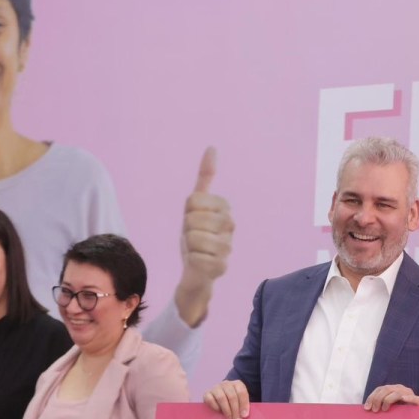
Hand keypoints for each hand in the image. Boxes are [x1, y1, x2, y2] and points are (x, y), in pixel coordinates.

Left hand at [175, 147, 234, 326]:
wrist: (195, 271)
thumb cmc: (195, 236)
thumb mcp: (194, 206)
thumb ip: (205, 178)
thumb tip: (212, 148)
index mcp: (225, 209)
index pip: (195, 199)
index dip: (188, 211)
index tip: (193, 220)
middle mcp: (231, 226)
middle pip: (193, 218)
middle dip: (187, 229)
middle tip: (193, 238)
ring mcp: (228, 247)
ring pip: (194, 237)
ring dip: (188, 246)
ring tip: (196, 250)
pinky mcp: (221, 267)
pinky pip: (196, 256)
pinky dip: (192, 260)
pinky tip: (199, 263)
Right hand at [204, 379, 249, 418]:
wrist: (218, 398)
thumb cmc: (232, 402)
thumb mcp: (240, 402)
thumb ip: (243, 407)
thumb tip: (244, 416)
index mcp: (237, 384)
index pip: (241, 392)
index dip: (244, 404)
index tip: (244, 415)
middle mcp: (226, 384)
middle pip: (232, 396)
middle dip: (235, 410)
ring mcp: (216, 388)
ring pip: (221, 398)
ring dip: (227, 411)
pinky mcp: (207, 393)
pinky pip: (210, 400)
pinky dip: (215, 407)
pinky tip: (219, 412)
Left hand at [364, 384, 418, 412]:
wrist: (415, 418)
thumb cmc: (398, 414)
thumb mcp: (387, 409)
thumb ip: (379, 407)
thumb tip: (366, 410)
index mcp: (392, 389)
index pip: (380, 389)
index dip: (372, 397)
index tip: (366, 408)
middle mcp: (400, 389)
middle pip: (386, 389)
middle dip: (378, 399)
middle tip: (374, 410)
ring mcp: (409, 394)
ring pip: (397, 393)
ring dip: (388, 400)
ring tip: (384, 409)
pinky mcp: (417, 401)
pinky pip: (414, 398)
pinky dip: (409, 398)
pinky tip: (404, 400)